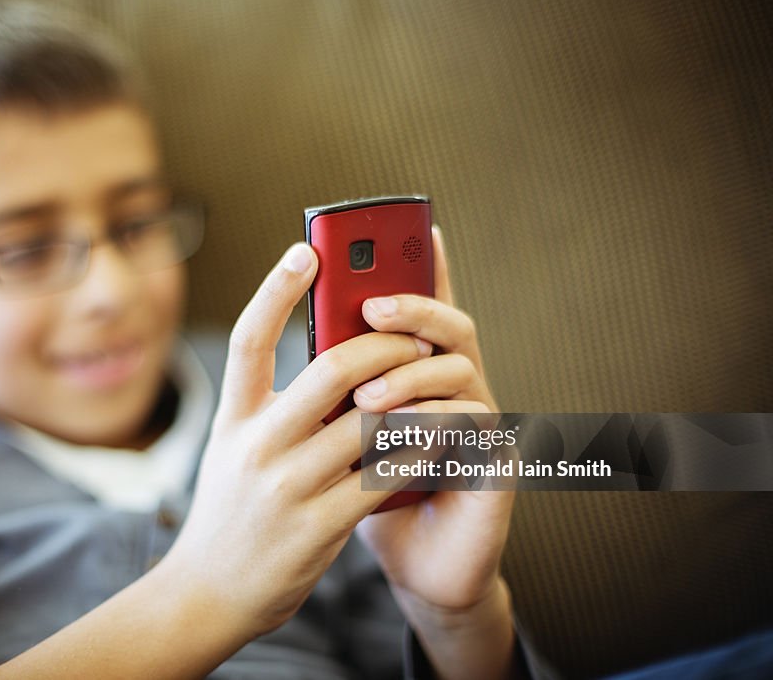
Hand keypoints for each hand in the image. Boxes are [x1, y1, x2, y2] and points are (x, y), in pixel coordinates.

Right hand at [165, 243, 429, 638]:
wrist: (207, 594)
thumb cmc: (229, 512)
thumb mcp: (232, 450)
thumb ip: (270, 408)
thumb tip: (332, 361)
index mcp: (232, 420)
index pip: (249, 339)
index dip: (276, 288)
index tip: (307, 250)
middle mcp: (257, 446)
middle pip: (331, 369)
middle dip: (385, 343)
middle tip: (415, 333)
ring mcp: (289, 487)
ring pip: (373, 421)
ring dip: (416, 395)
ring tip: (441, 380)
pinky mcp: (320, 526)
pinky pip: (386, 474)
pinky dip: (420, 449)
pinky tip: (440, 435)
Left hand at [353, 226, 516, 677]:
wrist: (415, 566)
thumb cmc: (369, 495)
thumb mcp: (338, 433)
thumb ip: (332, 384)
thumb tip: (295, 324)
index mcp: (417, 374)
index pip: (424, 310)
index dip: (429, 267)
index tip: (421, 224)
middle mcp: (456, 387)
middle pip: (447, 324)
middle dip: (411, 307)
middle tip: (369, 306)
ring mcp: (481, 420)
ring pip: (459, 368)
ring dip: (409, 375)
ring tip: (367, 399)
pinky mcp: (494, 460)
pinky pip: (473, 424)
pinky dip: (434, 422)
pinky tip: (401, 432)